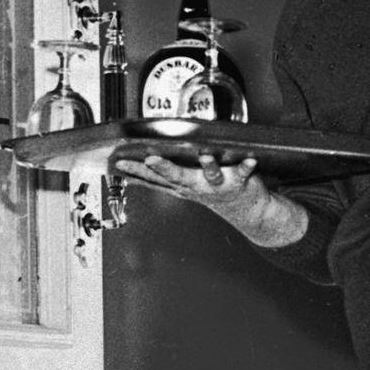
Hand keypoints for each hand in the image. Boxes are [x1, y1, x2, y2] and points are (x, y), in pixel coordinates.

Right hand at [114, 152, 264, 213]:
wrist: (247, 211)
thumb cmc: (212, 192)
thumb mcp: (181, 188)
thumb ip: (159, 179)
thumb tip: (131, 174)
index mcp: (182, 185)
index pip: (155, 178)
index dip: (136, 171)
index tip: (120, 163)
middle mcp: (197, 185)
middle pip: (178, 177)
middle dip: (164, 168)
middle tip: (150, 159)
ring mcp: (218, 184)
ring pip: (211, 175)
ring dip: (208, 166)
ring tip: (205, 157)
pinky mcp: (239, 181)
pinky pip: (243, 173)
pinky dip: (246, 167)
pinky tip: (249, 161)